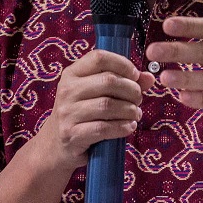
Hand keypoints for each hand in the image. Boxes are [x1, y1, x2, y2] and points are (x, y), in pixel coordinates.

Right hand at [35, 50, 154, 172]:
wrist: (54, 145)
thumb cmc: (81, 114)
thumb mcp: (95, 94)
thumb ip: (122, 83)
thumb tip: (149, 77)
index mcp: (72, 74)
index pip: (99, 57)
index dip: (122, 63)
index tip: (135, 75)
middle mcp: (67, 90)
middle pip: (108, 81)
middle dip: (131, 90)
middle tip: (138, 99)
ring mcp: (67, 113)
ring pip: (108, 105)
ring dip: (129, 110)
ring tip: (135, 114)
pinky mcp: (72, 134)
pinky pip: (103, 128)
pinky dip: (121, 128)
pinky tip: (128, 127)